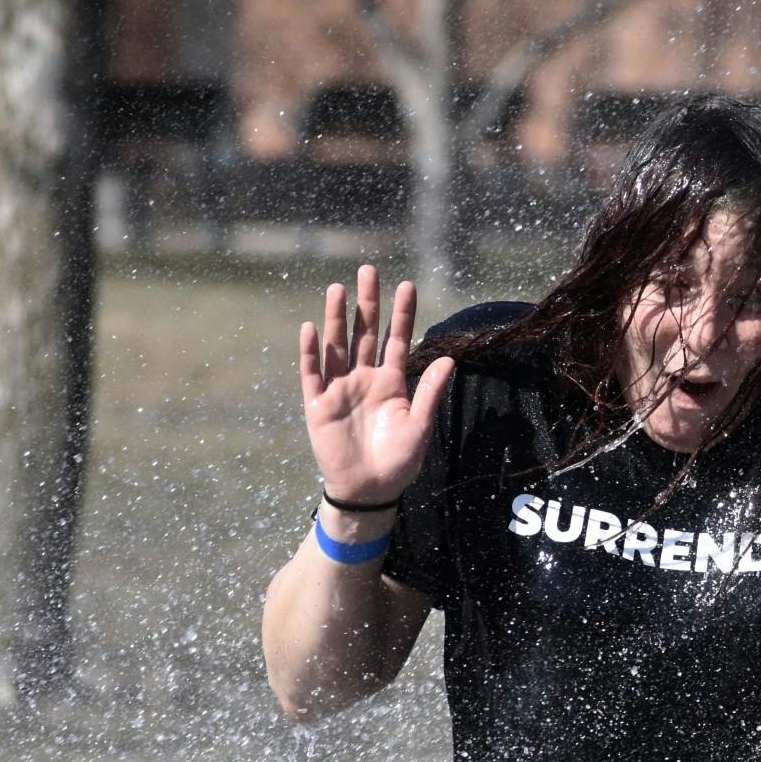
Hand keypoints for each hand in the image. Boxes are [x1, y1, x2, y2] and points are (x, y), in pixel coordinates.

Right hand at [298, 264, 454, 502]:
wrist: (370, 491)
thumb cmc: (399, 461)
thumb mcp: (420, 425)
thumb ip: (429, 392)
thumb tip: (450, 359)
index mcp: (391, 382)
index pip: (396, 339)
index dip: (401, 313)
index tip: (407, 284)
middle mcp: (364, 379)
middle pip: (365, 333)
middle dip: (367, 302)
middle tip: (368, 270)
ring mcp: (340, 389)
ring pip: (337, 346)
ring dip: (336, 318)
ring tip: (337, 288)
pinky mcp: (318, 405)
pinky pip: (312, 374)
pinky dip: (311, 352)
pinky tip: (310, 328)